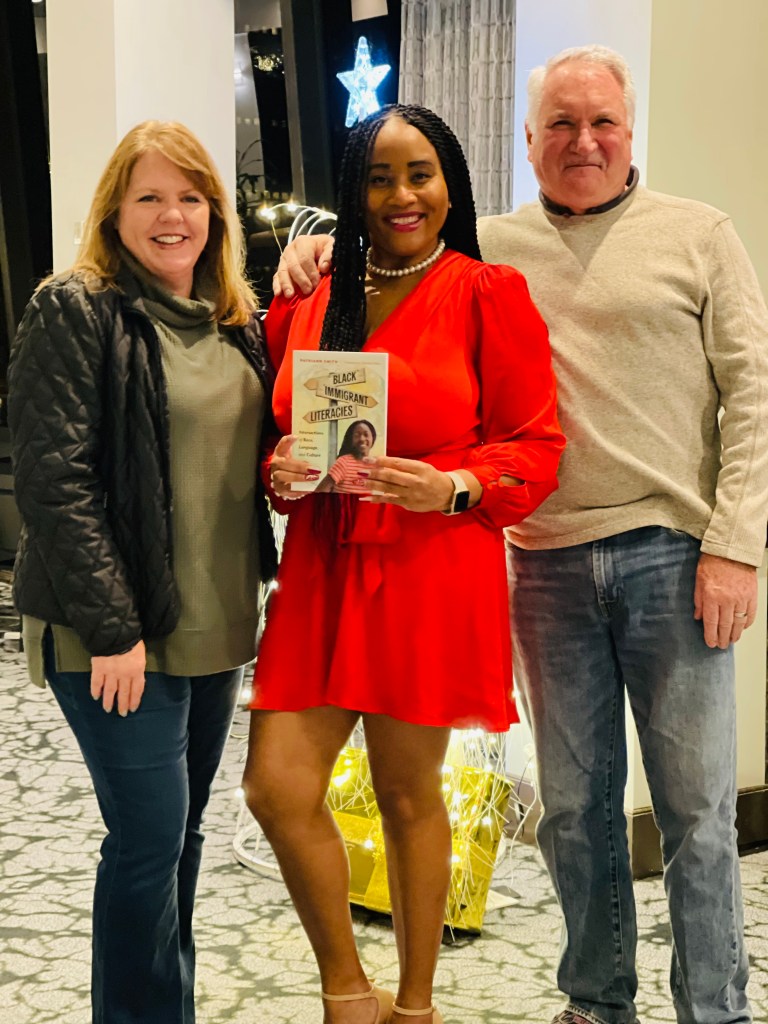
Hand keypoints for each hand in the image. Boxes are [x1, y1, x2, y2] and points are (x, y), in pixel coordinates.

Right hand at [91, 640, 146, 715]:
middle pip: (123, 693)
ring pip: (109, 691)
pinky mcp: (98, 669)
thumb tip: (137, 677)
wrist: (116, 633)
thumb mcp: (141, 654)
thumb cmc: (131, 640)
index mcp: (137, 670)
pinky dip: (95, 691)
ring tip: (107, 709)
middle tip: (122, 714)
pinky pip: (96, 683)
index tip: (133, 708)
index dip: (134, 700)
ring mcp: (110, 673)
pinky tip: (95, 697)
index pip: (137, 689)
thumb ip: (138, 667)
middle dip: (122, 705)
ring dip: (108, 702)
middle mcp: (124, 675)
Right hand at [270, 434, 319, 498]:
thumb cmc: (294, 466)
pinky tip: (310, 487)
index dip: (287, 441)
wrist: (286, 482)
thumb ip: (304, 452)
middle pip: (284, 464)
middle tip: (315, 469)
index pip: (281, 445)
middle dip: (300, 466)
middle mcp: (275, 464)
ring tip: (313, 478)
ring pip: (285, 477)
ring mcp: (276, 478)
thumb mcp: (298, 457)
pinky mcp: (280, 489)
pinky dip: (300, 489)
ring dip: (300, 478)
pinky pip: (289, 490)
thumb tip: (314, 445)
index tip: (297, 437)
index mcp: (280, 453)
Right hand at [273, 234, 333, 297]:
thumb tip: (323, 267)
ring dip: (286, 284)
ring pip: (282, 272)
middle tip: (308, 291)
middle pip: (293, 266)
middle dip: (300, 280)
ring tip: (290, 295)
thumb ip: (329, 254)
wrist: (317, 248)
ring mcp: (283, 259)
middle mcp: (290, 250)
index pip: (305, 259)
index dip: (311, 272)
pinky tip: (278, 294)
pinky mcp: (280, 269)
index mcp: (302, 242)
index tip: (317, 284)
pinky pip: (276, 277)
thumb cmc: (324, 248)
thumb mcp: (330, 246)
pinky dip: (277, 285)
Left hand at [360, 457, 477, 512]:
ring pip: (388, 489)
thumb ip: (405, 466)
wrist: (446, 494)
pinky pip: (390, 501)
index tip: (369, 459)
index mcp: (420, 468)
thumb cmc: (432, 477)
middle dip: (374, 473)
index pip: (398, 463)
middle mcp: (415, 481)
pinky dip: (377, 499)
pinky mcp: (408, 504)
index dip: (382, 461)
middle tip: (361, 470)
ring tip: (362, 481)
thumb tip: (383, 463)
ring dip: (373, 485)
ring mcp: (411, 494)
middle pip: (391, 476)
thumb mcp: (422, 467)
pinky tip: (367, 498)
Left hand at [693, 552, 757, 648]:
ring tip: (732, 640)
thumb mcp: (698, 581)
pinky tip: (743, 628)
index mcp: (711, 596)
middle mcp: (727, 600)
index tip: (710, 643)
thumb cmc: (712, 563)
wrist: (731, 550)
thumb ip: (698, 601)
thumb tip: (698, 617)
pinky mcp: (752, 595)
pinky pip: (750, 613)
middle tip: (721, 646)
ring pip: (739, 622)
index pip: (711, 622)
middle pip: (726, 625)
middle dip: (723, 638)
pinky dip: (747, 622)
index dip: (710, 635)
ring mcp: (741, 598)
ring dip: (736, 634)